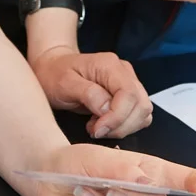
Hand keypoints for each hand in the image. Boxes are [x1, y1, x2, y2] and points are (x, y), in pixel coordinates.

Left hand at [28, 46, 152, 139]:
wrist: (53, 69)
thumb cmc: (55, 74)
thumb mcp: (64, 83)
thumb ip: (88, 94)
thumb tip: (107, 109)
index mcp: (109, 65)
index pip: (128, 95)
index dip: (117, 118)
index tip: (97, 130)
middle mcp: (124, 72)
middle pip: (141, 105)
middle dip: (120, 125)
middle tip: (95, 130)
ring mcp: (128, 82)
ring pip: (143, 113)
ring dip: (123, 127)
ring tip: (97, 126)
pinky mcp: (127, 95)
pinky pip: (138, 115)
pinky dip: (124, 126)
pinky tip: (104, 123)